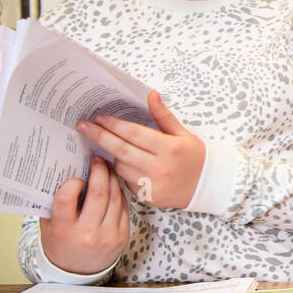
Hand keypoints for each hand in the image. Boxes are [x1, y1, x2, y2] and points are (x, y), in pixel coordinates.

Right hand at [39, 156, 128, 273]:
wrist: (77, 272)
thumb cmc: (60, 242)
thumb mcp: (49, 224)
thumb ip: (55, 202)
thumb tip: (66, 170)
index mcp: (64, 230)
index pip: (67, 198)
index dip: (73, 182)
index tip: (76, 175)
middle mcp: (87, 233)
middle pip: (98, 193)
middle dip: (100, 171)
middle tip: (98, 159)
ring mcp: (108, 235)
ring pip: (115, 198)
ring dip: (112, 179)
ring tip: (108, 167)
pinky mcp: (122, 236)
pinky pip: (124, 208)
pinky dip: (120, 193)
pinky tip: (115, 184)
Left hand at [77, 91, 205, 208]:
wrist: (210, 185)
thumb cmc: (196, 157)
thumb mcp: (183, 133)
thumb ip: (163, 115)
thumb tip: (151, 94)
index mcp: (169, 148)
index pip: (134, 134)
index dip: (114, 125)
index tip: (99, 118)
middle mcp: (160, 167)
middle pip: (121, 150)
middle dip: (99, 136)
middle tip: (83, 126)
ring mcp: (153, 184)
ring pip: (121, 167)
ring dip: (115, 156)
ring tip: (117, 148)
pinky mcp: (149, 197)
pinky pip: (127, 182)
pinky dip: (125, 172)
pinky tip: (131, 166)